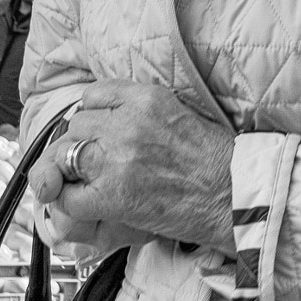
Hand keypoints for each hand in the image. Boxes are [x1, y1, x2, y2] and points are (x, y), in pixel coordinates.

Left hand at [29, 81, 234, 253]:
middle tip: (102, 161)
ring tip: (97, 183)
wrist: (234, 196)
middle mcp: (128, 123)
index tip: (103, 131)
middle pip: (77, 125)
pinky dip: (73, 203)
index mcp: (147, 98)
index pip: (93, 95)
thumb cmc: (216, 159)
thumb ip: (143, 110)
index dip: (95, 115)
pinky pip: (69, 197)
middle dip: (84, 143)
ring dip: (75, 171)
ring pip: (66, 155)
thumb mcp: (180, 112)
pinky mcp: (114, 195)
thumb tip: (113, 117)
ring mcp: (118, 158)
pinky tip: (93, 205)